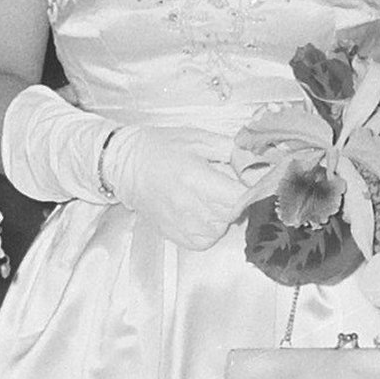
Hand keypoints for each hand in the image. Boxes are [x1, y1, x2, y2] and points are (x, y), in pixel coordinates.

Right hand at [104, 125, 245, 250]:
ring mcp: (182, 225)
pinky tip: (203, 211)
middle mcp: (190, 207)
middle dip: (238, 197)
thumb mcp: (198, 138)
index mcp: (196, 179)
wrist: (124, 164)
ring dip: (225, 213)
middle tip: (228, 181)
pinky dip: (211, 228)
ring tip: (212, 195)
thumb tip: (255, 158)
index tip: (249, 178)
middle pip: (234, 213)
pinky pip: (207, 240)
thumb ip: (230, 148)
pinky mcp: (176, 236)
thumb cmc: (160, 147)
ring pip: (223, 228)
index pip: (240, 196)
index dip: (250, 187)